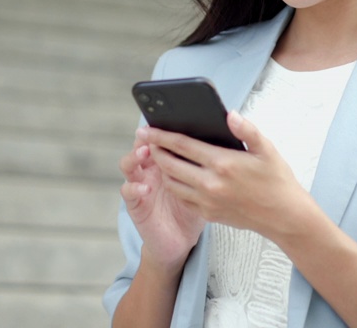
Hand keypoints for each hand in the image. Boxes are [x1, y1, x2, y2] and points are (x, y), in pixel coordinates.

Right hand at [119, 130, 205, 270]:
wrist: (182, 240)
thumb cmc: (197, 207)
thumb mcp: (208, 182)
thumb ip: (213, 160)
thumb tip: (227, 133)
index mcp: (169, 160)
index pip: (163, 139)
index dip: (164, 128)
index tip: (169, 116)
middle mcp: (151, 169)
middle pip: (142, 146)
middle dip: (147, 138)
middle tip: (153, 132)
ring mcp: (141, 184)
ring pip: (129, 164)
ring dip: (134, 156)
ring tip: (145, 152)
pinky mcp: (136, 204)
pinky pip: (128, 192)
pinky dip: (133, 187)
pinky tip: (144, 187)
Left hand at [144, 112, 315, 239]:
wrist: (284, 217)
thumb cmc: (277, 180)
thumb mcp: (267, 150)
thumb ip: (247, 130)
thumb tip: (230, 114)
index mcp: (223, 163)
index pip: (182, 145)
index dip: (161, 135)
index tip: (147, 128)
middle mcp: (211, 184)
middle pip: (170, 164)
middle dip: (154, 150)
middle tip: (146, 139)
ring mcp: (208, 201)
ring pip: (172, 183)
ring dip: (161, 169)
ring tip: (158, 156)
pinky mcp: (208, 214)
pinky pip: (183, 198)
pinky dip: (174, 185)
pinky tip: (175, 175)